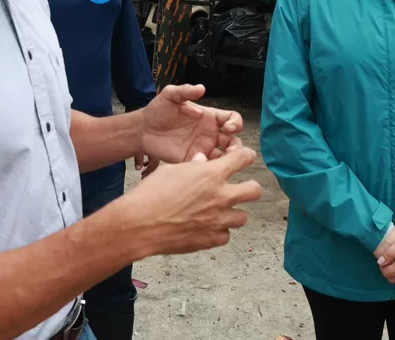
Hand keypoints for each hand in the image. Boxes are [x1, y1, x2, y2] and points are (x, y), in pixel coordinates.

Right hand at [115, 147, 261, 255]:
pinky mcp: (211, 239)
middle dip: (249, 187)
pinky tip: (205, 227)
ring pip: (243, 217)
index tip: (244, 157)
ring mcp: (218, 220)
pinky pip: (225, 235)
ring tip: (219, 211)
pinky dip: (218, 231)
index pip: (244, 158)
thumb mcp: (171, 170)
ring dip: (233, 213)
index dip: (245, 155)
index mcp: (212, 175)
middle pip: (255, 190)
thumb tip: (202, 162)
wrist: (140, 225)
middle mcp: (221, 197)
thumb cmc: (151, 194)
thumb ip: (192, 166)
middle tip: (239, 188)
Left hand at [139, 84, 243, 162]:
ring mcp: (202, 148)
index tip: (229, 127)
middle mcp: (210, 133)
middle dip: (237, 147)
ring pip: (224, 157)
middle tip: (232, 151)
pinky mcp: (192, 160)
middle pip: (234, 141)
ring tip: (222, 162)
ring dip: (228, 161)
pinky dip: (210, 168)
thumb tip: (201, 88)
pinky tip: (204, 166)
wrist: (143, 129)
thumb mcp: (171, 95)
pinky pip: (206, 167)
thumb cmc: (158, 110)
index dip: (236, 123)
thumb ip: (186, 91)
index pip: (233, 119)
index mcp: (209, 117)